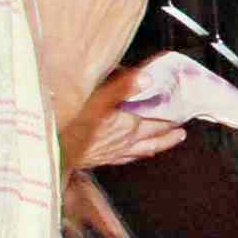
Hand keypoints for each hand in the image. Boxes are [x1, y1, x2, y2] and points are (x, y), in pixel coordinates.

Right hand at [68, 72, 191, 170]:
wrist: (54, 152)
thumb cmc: (73, 127)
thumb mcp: (98, 100)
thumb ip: (123, 87)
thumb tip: (146, 78)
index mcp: (128, 127)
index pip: (157, 123)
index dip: (171, 119)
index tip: (183, 114)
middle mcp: (125, 142)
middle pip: (154, 139)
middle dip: (169, 134)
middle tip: (181, 132)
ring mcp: (113, 153)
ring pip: (142, 151)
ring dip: (156, 146)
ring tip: (164, 143)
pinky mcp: (100, 159)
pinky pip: (125, 158)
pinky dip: (134, 155)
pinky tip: (131, 155)